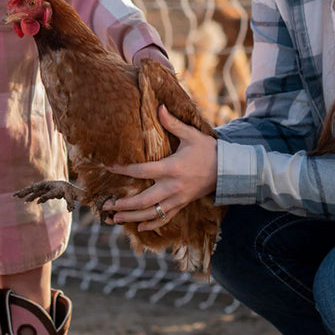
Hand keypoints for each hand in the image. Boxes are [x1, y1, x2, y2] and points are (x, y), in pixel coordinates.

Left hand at [106, 105, 216, 231]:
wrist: (228, 170)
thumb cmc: (208, 150)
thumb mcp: (191, 135)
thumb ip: (173, 123)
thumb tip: (159, 106)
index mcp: (172, 168)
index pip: (142, 171)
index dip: (124, 170)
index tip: (110, 168)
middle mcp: (173, 187)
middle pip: (143, 200)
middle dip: (123, 205)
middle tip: (106, 205)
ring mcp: (178, 199)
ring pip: (151, 213)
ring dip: (132, 218)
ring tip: (114, 219)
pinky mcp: (182, 205)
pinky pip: (165, 218)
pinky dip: (151, 224)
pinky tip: (138, 228)